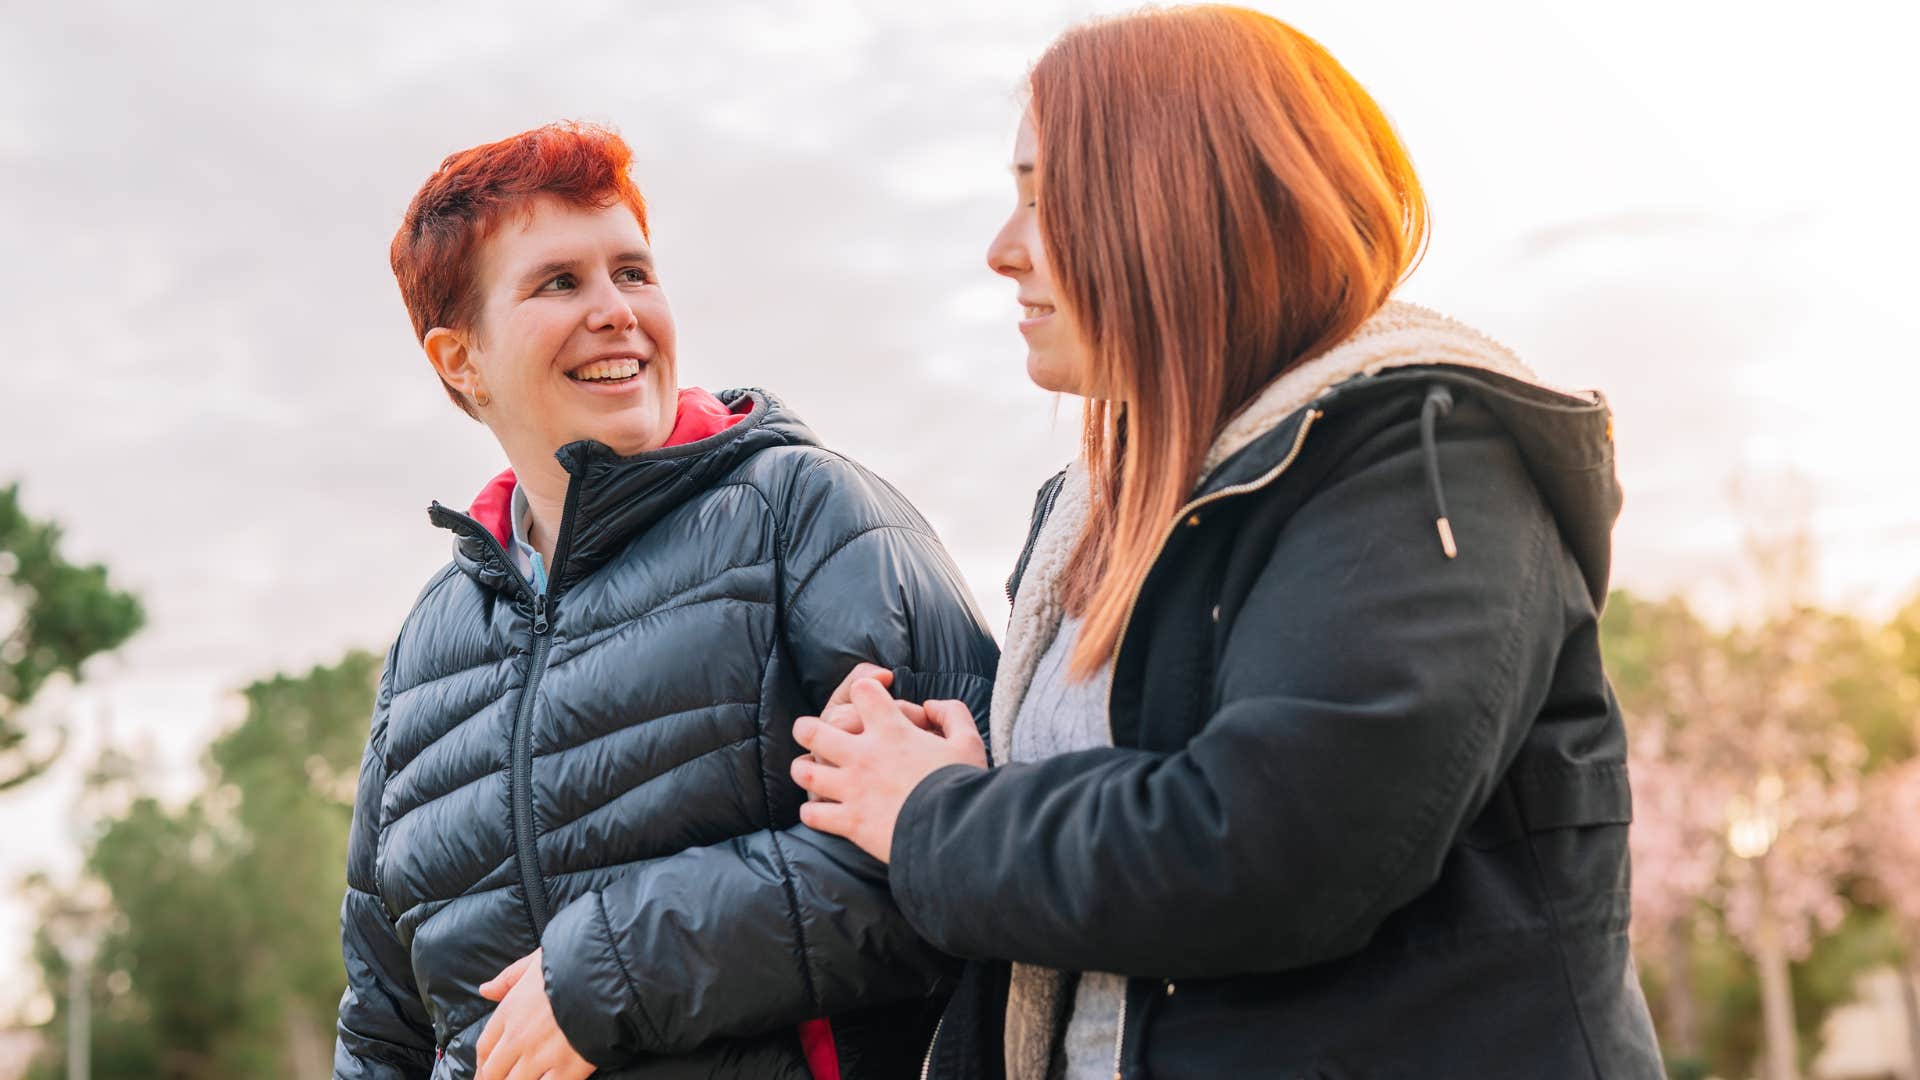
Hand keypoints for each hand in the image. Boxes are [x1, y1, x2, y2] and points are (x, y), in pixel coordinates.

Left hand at [475, 949, 595, 1079]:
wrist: (610, 976)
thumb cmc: (576, 962)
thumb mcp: (537, 961)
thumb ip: (509, 978)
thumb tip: (485, 989)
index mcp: (511, 1010)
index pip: (484, 1047)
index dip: (481, 1064)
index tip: (484, 1071)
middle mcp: (520, 1037)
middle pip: (493, 1072)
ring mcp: (541, 1057)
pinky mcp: (567, 1071)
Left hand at [791, 678, 986, 862]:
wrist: (954, 831)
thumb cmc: (963, 784)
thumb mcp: (969, 741)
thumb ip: (952, 714)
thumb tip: (932, 705)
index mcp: (892, 731)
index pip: (862, 691)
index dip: (864, 689)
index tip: (868, 697)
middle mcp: (864, 755)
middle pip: (816, 730)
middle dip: (806, 728)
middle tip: (806, 730)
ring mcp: (852, 788)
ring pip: (807, 771)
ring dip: (803, 769)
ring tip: (806, 770)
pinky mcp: (850, 821)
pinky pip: (814, 814)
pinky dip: (812, 812)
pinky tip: (817, 811)